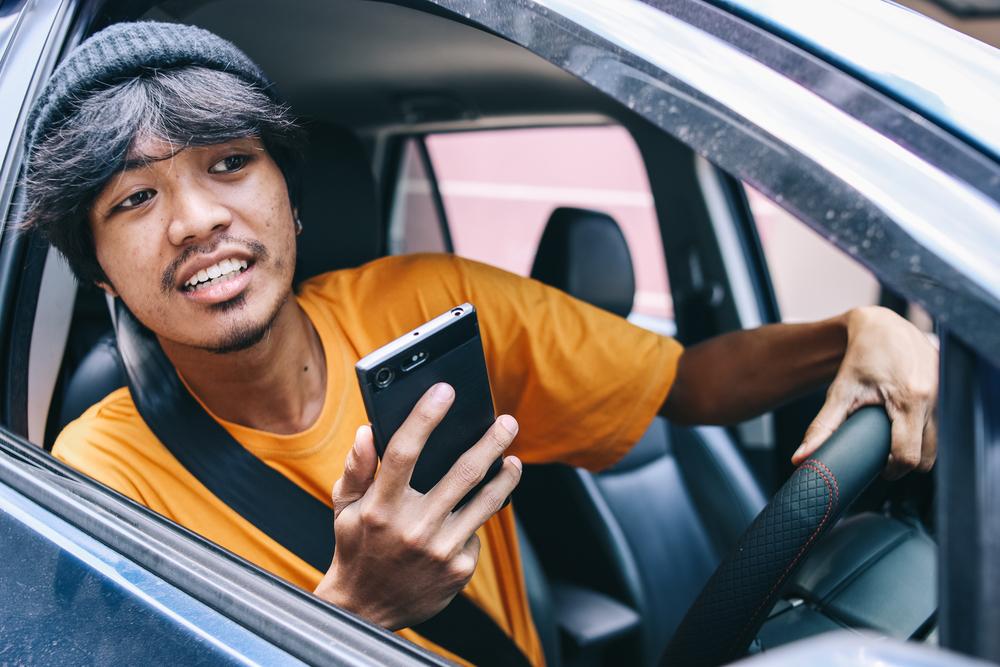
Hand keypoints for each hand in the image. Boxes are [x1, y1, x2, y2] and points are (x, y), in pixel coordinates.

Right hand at [313, 383, 521, 629]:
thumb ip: (357, 469)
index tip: (445, 391)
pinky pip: (475, 533)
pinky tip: (469, 516)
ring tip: (513, 460)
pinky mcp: (458, 569)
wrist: (366, 611)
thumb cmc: (356, 549)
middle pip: (462, 472)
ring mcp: (440, 551)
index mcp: (380, 507)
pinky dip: (474, 520)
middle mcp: (413, 528)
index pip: (404, 452)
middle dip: (490, 442)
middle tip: (508, 421)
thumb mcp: (345, 509)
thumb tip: (368, 432)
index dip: (425, 417)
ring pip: (484, 502)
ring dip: (505, 476)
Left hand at [792, 306, 937, 478]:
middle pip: (927, 456)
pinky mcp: (950, 391)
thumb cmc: (861, 356)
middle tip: (884, 455)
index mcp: (910, 400)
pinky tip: (907, 423)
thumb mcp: (840, 391)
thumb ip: (822, 427)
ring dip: (918, 446)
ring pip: (938, 442)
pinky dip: (925, 430)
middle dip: (906, 461)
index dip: (892, 469)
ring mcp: (946, 395)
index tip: (878, 469)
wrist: (882, 325)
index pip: (908, 456)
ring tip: (894, 438)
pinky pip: (942, 425)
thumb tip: (800, 458)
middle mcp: (934, 399)